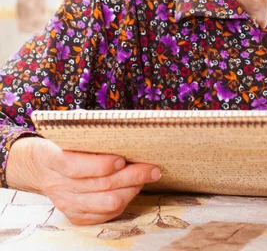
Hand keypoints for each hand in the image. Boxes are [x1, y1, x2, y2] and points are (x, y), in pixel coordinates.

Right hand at [7, 137, 160, 224]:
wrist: (40, 166)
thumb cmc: (65, 142)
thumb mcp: (70, 131)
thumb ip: (91, 130)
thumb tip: (124, 125)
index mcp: (54, 159)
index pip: (75, 167)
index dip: (100, 165)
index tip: (122, 158)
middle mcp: (58, 185)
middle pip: (99, 186)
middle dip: (131, 177)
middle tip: (153, 169)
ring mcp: (66, 203)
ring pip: (105, 204)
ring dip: (131, 190)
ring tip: (146, 177)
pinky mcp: (75, 216)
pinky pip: (104, 216)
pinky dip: (123, 203)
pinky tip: (133, 189)